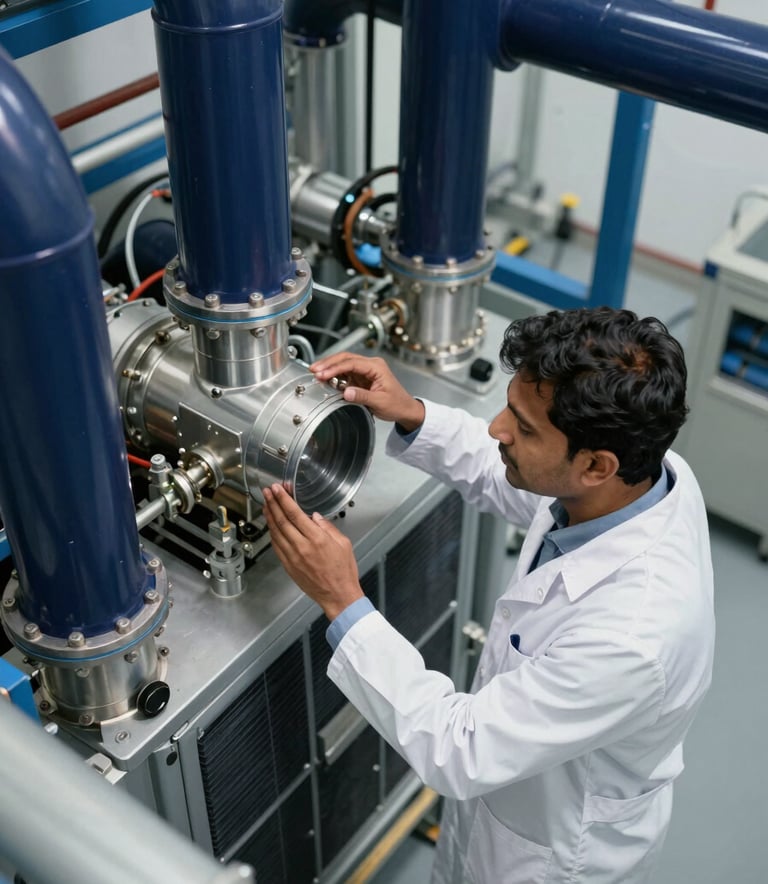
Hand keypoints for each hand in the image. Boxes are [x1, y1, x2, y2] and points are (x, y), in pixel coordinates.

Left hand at [262, 483, 363, 619]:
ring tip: (266, 504)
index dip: (284, 499)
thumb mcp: (344, 543)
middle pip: (282, 520)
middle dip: (273, 503)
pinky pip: (276, 546)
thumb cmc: (343, 571)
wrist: (338, 595)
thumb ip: (328, 527)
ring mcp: (293, 557)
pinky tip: (271, 525)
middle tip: (267, 492)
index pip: (295, 514)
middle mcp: (302, 547)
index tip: (278, 489)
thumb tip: (315, 517)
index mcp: (317, 538)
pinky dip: (272, 533)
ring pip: (276, 532)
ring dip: (269, 517)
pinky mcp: (288, 566)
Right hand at [311, 352, 424, 430]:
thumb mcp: (380, 402)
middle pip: (345, 358)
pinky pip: (345, 373)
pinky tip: (325, 379)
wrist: (405, 409)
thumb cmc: (397, 404)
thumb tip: (345, 392)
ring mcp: (365, 371)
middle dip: (328, 363)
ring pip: (343, 364)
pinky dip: (334, 376)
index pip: (352, 362)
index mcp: (376, 367)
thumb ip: (362, 396)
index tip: (323, 374)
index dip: (335, 367)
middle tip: (314, 369)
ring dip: (329, 368)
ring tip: (315, 373)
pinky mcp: (361, 378)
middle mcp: (370, 365)